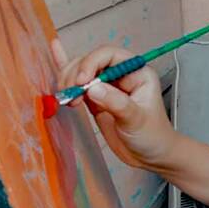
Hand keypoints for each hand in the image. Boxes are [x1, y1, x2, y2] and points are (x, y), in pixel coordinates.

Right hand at [52, 39, 175, 168]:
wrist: (151, 156)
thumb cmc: (152, 136)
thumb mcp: (136, 119)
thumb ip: (115, 103)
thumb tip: (92, 88)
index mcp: (137, 72)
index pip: (109, 55)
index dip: (91, 63)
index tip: (82, 82)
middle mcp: (122, 75)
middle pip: (91, 61)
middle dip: (76, 74)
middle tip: (70, 94)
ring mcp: (108, 86)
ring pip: (82, 71)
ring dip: (69, 80)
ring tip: (67, 98)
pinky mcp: (97, 99)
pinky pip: (81, 83)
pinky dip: (68, 71)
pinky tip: (56, 51)